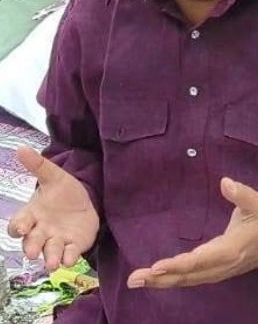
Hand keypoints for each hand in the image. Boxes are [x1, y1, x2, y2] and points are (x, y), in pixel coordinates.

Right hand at [8, 147, 99, 272]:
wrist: (85, 202)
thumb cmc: (63, 192)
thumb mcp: (53, 176)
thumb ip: (38, 165)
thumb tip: (20, 148)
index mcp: (32, 215)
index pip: (19, 224)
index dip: (18, 227)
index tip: (21, 227)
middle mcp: (41, 231)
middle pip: (32, 242)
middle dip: (32, 247)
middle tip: (33, 252)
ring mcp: (57, 240)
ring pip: (49, 252)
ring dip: (49, 258)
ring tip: (51, 263)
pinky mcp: (73, 245)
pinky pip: (69, 254)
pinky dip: (68, 258)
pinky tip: (70, 259)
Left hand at [127, 178, 257, 288]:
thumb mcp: (256, 203)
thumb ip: (241, 193)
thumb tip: (225, 182)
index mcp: (229, 250)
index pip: (201, 259)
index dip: (180, 264)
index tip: (157, 265)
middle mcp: (219, 267)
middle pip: (187, 276)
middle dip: (160, 278)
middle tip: (134, 279)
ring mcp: (214, 274)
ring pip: (184, 281)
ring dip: (160, 282)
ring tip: (135, 281)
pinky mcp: (209, 275)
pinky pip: (187, 280)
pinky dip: (169, 280)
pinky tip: (153, 279)